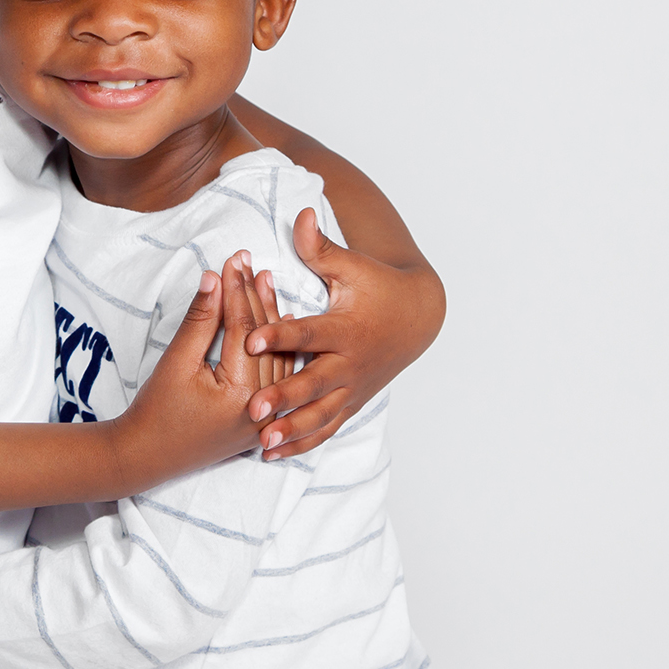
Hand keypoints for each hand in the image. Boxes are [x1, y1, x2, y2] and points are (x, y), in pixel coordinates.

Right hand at [111, 254, 279, 493]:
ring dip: (269, 315)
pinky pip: (278, 374)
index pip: (245, 329)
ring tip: (264, 279)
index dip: (238, 290)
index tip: (233, 259)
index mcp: (241, 394)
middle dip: (254, 296)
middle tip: (247, 261)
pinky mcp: (263, 418)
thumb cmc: (157, 411)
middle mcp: (263, 407)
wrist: (148, 456)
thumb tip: (214, 276)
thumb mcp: (176, 361)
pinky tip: (282, 317)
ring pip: (276, 354)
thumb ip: (200, 319)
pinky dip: (279, 344)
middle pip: (265, 338)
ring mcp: (267, 416)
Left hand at [244, 209, 434, 458]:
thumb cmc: (379, 286)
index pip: (309, 332)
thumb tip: (299, 215)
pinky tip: (274, 453)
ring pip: (320, 413)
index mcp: (345, 328)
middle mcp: (349, 363)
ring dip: (292, 429)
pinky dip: (303, 441)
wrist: (418, 317)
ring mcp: (352, 387)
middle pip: (313, 382)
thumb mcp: (352, 266)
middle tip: (253, 409)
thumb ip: (320, 247)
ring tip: (263, 442)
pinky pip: (327, 426)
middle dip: (284, 396)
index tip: (250, 339)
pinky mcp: (352, 402)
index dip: (280, 334)